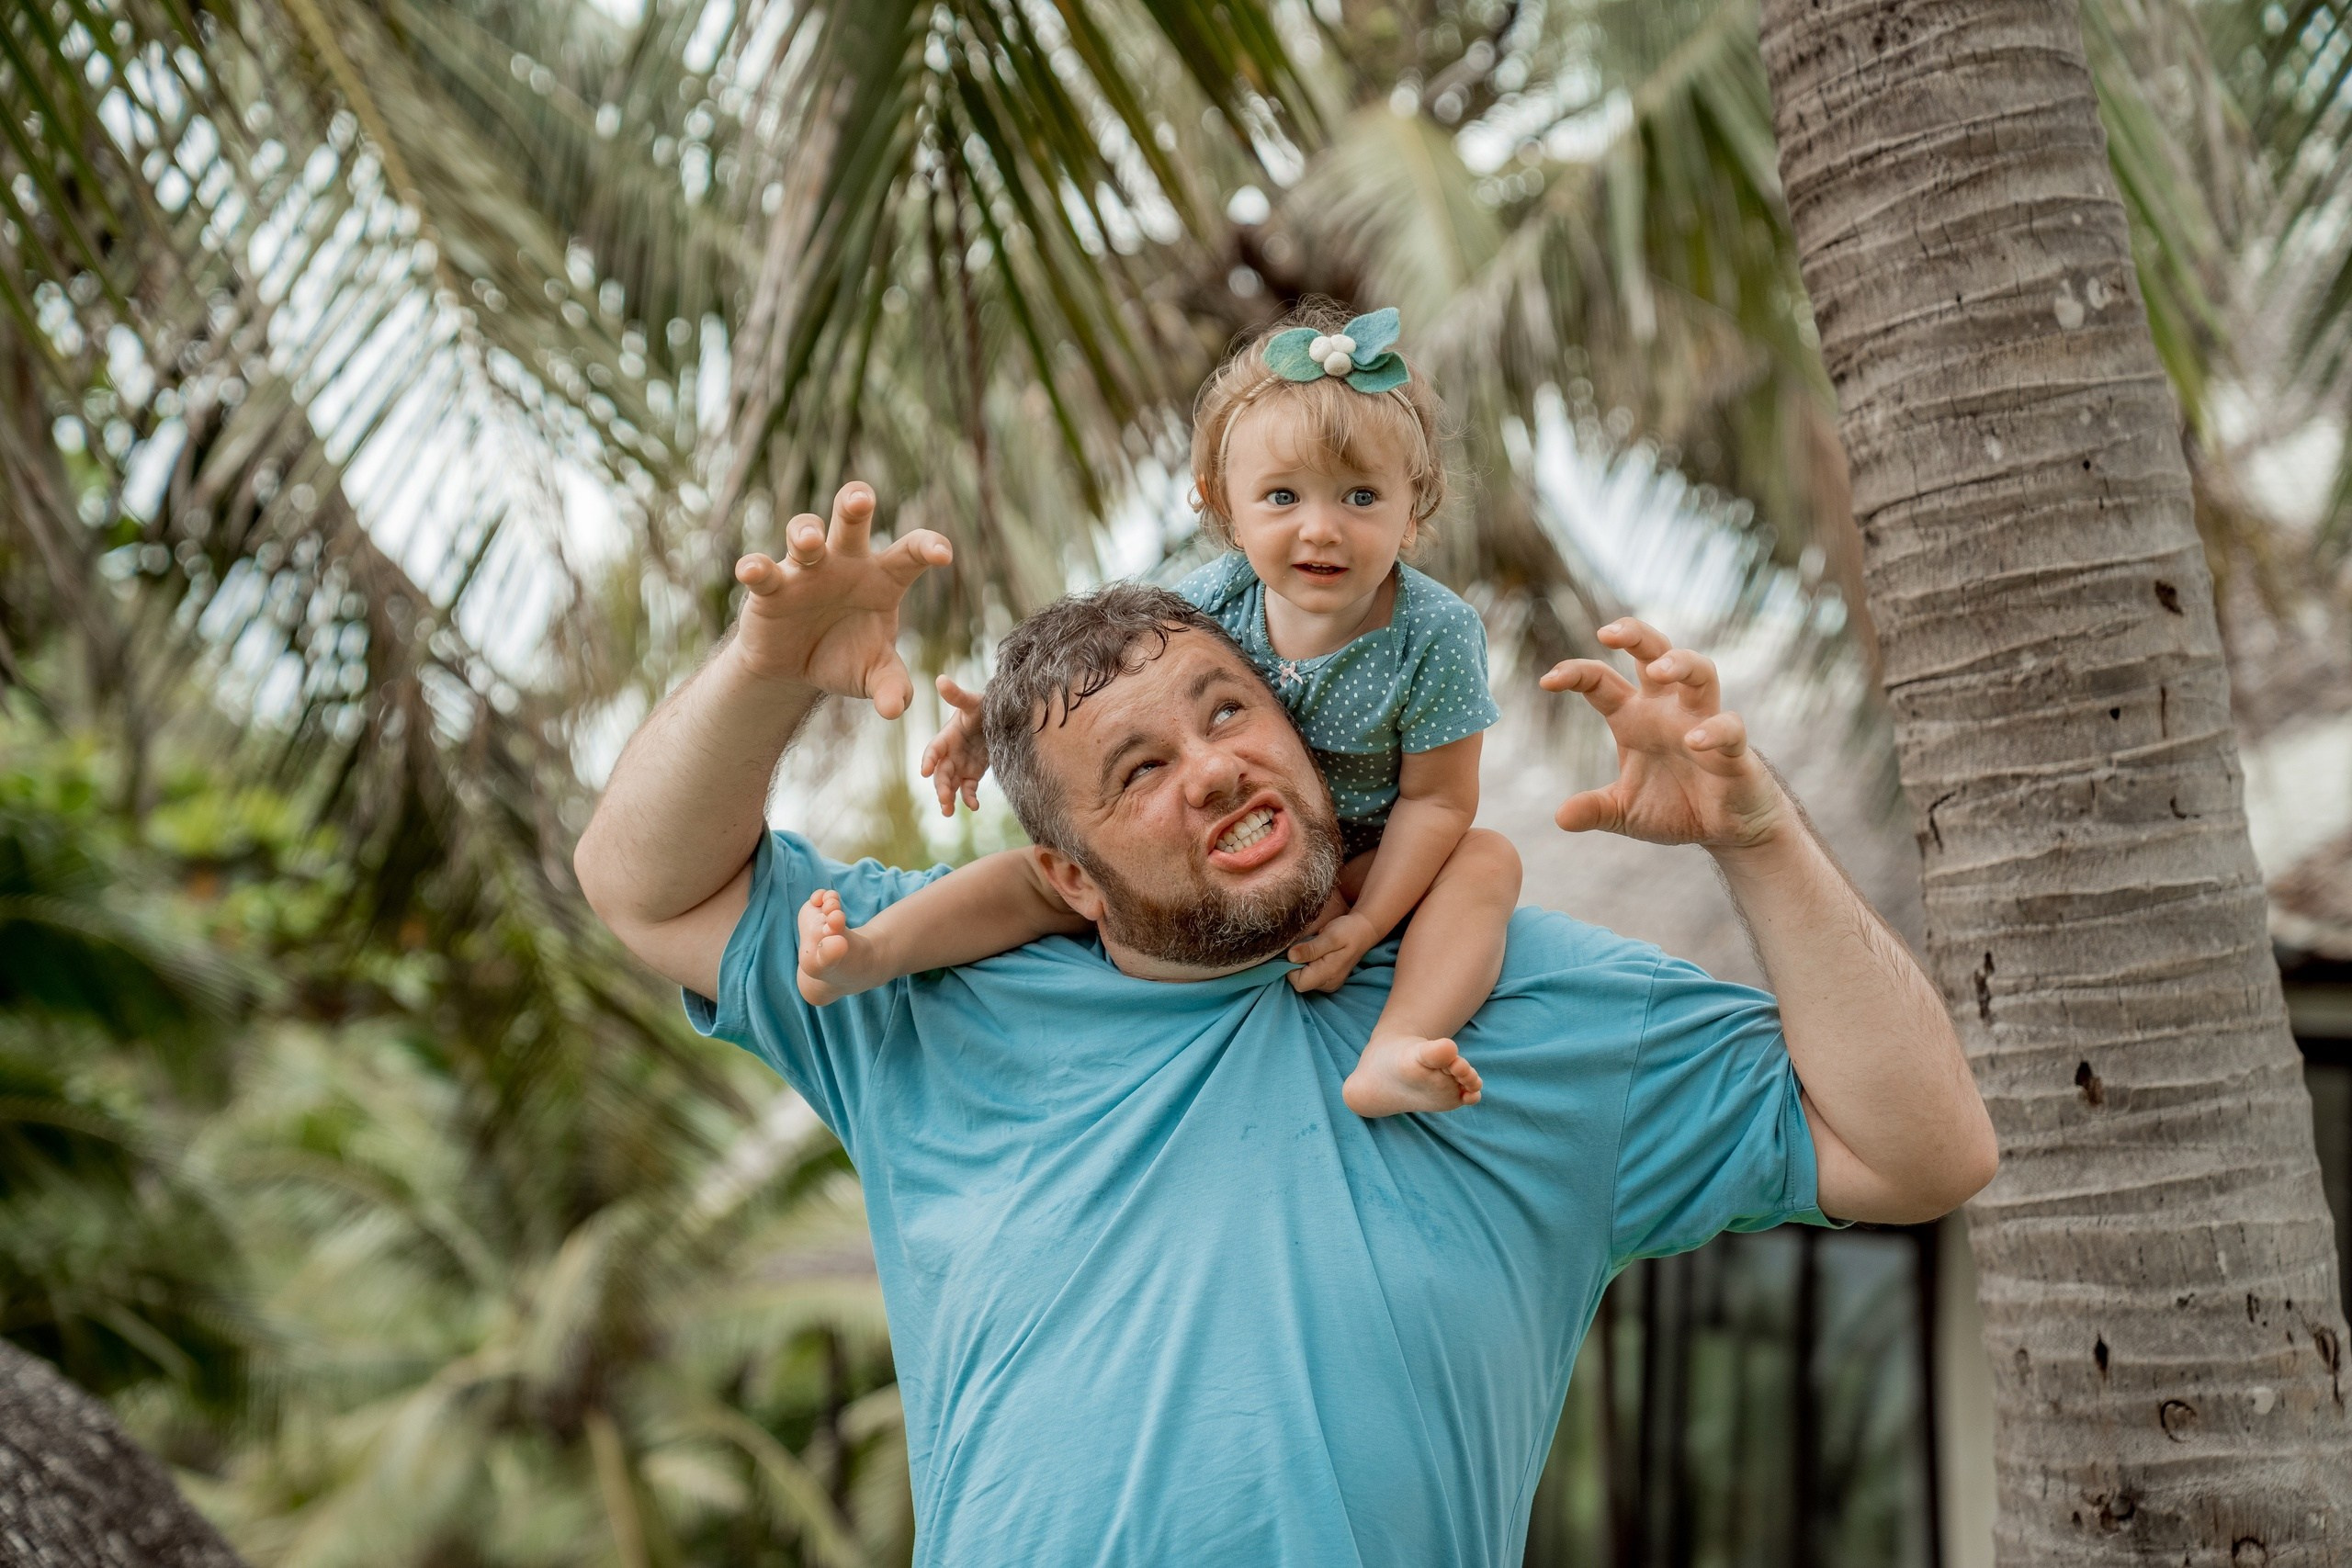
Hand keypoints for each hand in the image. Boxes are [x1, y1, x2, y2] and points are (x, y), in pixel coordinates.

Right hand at [731, 481, 951, 717]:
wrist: (797, 669)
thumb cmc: (846, 657)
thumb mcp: (874, 675)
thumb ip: (891, 687)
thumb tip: (896, 709)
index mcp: (883, 578)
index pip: (909, 553)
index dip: (926, 547)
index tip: (943, 554)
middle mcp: (845, 562)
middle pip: (850, 522)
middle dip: (854, 503)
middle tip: (862, 498)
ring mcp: (806, 570)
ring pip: (805, 534)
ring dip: (805, 532)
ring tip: (810, 541)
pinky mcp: (771, 587)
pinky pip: (763, 571)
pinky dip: (756, 568)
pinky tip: (751, 570)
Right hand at [919, 676, 988, 814]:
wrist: (1002, 718)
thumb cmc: (985, 707)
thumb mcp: (973, 702)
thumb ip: (957, 696)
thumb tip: (940, 679)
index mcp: (948, 736)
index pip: (934, 749)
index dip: (929, 759)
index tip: (926, 771)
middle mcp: (951, 753)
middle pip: (941, 772)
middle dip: (940, 786)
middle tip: (943, 800)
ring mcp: (961, 765)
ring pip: (950, 784)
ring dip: (948, 797)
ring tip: (948, 812)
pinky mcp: (973, 774)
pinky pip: (968, 789)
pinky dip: (969, 798)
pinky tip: (974, 806)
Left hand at [1287, 910, 1381, 992]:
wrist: (1364, 930)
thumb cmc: (1348, 931)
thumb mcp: (1330, 936)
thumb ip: (1311, 948)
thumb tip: (1290, 956)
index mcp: (1328, 975)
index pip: (1298, 983)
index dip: (1291, 968)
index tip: (1298, 950)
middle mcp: (1328, 984)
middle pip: (1300, 982)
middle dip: (1298, 965)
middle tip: (1308, 946)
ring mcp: (1329, 984)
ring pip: (1304, 979)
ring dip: (1303, 964)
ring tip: (1314, 948)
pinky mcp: (1329, 980)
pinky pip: (1311, 976)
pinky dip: (1309, 965)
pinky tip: (1317, 953)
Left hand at [1538, 618, 1785, 849]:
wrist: (1728, 829)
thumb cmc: (1675, 808)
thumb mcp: (1624, 812)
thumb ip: (1595, 810)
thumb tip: (1561, 818)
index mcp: (1634, 718)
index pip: (1601, 681)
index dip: (1574, 673)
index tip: (1547, 681)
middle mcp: (1668, 710)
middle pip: (1655, 652)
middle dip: (1635, 635)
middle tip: (1607, 632)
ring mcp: (1704, 723)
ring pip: (1700, 673)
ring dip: (1680, 663)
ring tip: (1657, 670)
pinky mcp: (1735, 748)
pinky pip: (1729, 727)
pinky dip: (1713, 730)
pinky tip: (1693, 741)